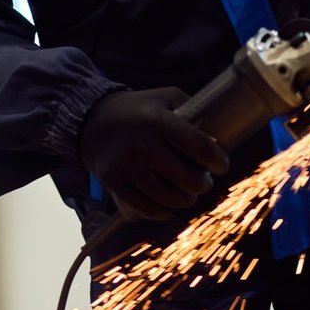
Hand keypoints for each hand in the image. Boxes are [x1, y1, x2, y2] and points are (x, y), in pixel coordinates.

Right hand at [78, 87, 228, 222]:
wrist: (88, 120)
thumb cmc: (136, 109)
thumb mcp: (165, 97)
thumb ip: (193, 111)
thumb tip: (217, 136)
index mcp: (159, 121)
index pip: (199, 147)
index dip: (217, 161)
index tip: (220, 165)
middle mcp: (143, 145)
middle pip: (188, 180)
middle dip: (202, 184)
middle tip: (201, 180)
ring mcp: (127, 167)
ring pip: (170, 199)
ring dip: (184, 199)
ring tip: (185, 193)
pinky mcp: (113, 183)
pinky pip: (146, 209)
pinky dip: (161, 212)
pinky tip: (167, 206)